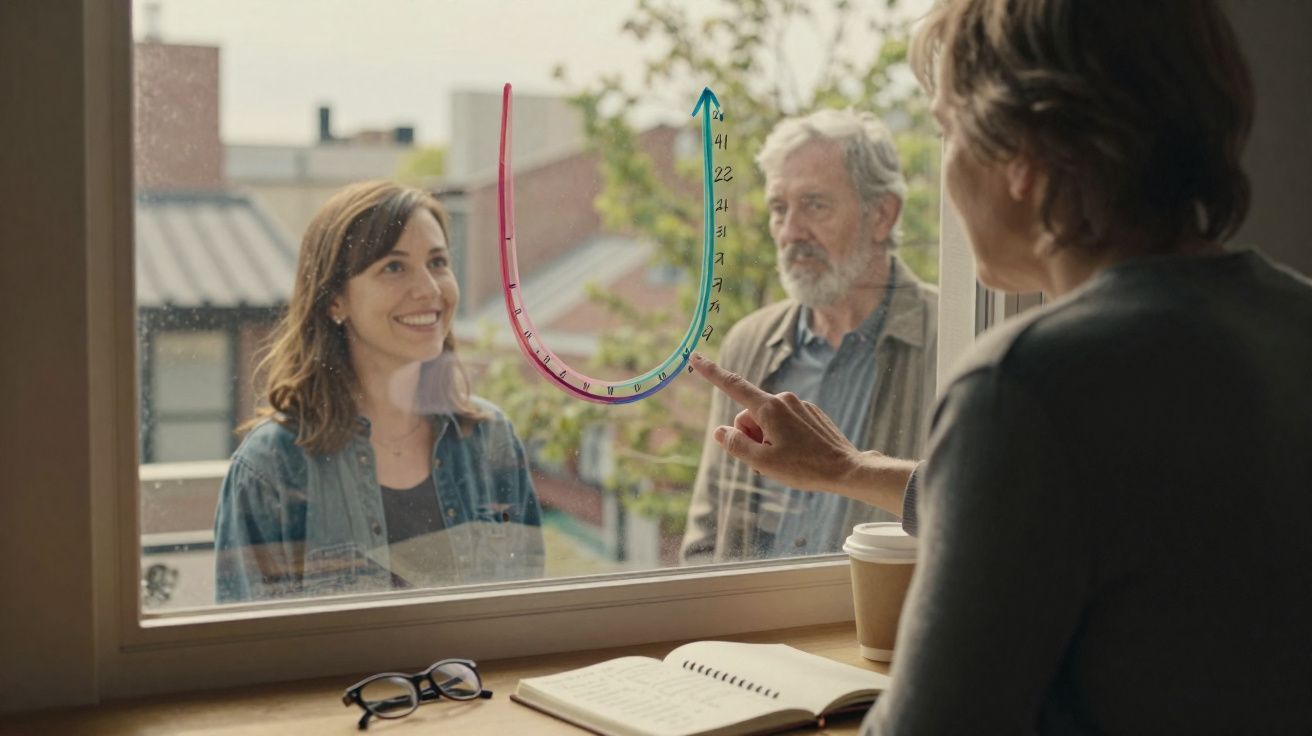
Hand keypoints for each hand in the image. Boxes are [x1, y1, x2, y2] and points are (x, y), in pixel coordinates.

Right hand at [689, 352, 869, 494]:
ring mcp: (799, 405)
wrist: (846, 469)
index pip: (733, 385)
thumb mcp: (762, 463)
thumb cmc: (804, 468)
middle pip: (749, 414)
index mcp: (770, 408)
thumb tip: (721, 431)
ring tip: (784, 461)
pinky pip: (785, 422)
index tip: (695, 358)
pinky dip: (782, 438)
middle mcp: (784, 400)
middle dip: (750, 436)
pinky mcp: (811, 414)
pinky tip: (798, 455)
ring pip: (767, 421)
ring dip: (767, 439)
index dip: (711, 373)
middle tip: (766, 461)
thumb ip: (736, 444)